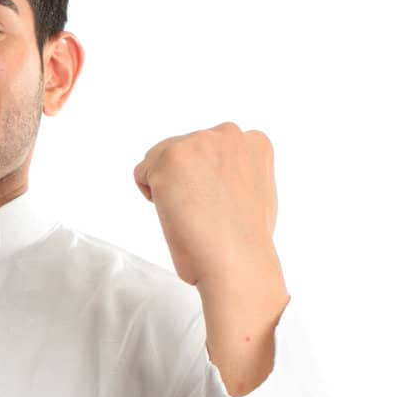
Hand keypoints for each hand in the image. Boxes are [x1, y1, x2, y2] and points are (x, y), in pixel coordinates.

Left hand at [133, 121, 280, 287]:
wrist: (238, 262)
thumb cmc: (244, 243)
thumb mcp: (254, 193)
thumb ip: (237, 173)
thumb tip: (215, 175)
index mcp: (254, 142)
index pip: (211, 150)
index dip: (208, 181)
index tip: (218, 206)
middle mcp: (228, 133)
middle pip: (185, 149)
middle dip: (186, 179)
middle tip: (204, 214)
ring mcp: (199, 143)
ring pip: (161, 158)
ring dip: (167, 186)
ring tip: (191, 214)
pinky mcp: (170, 158)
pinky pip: (142, 173)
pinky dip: (151, 195)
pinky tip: (175, 213)